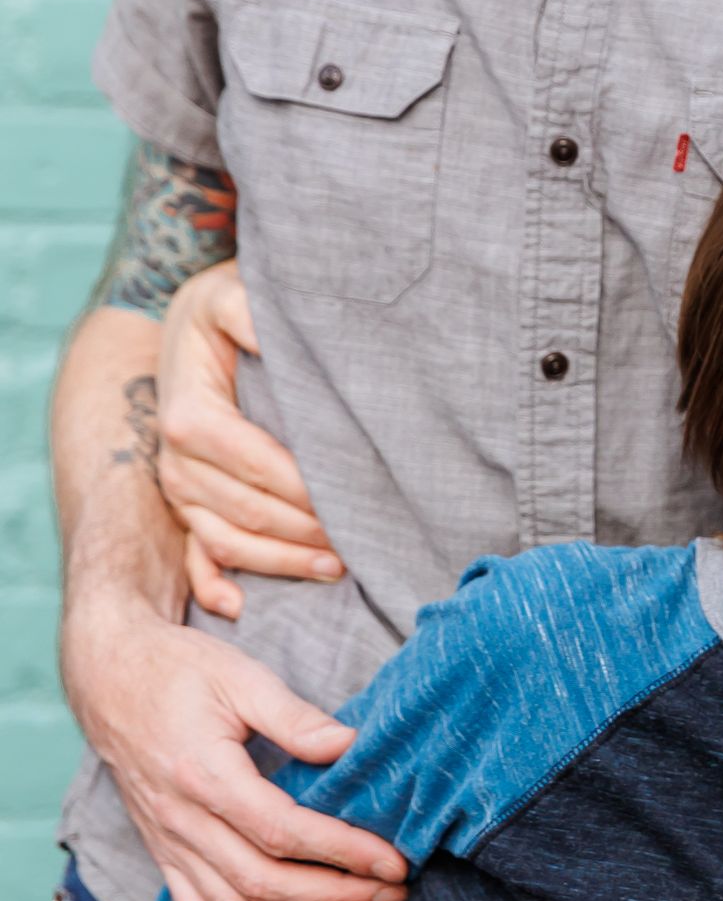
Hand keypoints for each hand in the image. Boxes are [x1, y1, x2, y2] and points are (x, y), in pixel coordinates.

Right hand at [60, 588, 401, 900]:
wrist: (110, 680)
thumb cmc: (180, 671)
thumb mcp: (241, 675)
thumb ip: (295, 716)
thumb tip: (350, 745)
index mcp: (202, 772)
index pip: (282, 831)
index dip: (343, 853)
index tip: (393, 860)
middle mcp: (180, 819)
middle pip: (263, 883)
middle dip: (337, 896)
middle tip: (392, 891)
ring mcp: (167, 845)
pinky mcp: (162, 857)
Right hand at [156, 262, 342, 615]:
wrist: (184, 325)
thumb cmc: (220, 309)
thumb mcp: (230, 294)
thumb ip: (250, 312)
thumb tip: (278, 337)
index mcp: (190, 417)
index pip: (260, 467)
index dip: (310, 489)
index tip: (359, 497)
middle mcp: (176, 462)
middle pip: (251, 512)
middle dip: (310, 531)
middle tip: (366, 541)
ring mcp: (178, 490)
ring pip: (230, 542)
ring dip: (283, 563)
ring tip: (340, 568)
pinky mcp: (184, 505)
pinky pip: (197, 555)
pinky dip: (215, 585)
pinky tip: (243, 606)